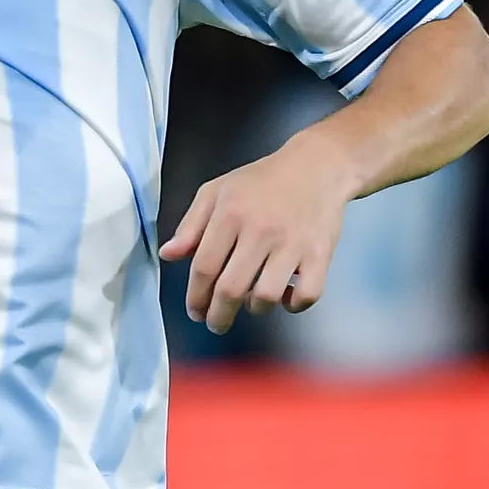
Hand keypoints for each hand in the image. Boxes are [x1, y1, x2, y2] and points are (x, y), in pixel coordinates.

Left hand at [159, 126, 361, 333]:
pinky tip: (285, 295)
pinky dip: (293, 304)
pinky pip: (306, 295)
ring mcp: (292, 243)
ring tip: (252, 302)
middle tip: (216, 323)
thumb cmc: (262, 181)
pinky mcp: (320, 253)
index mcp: (231, 213)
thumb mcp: (217, 191)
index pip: (204, 268)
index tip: (196, 311)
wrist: (317, 166)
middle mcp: (261, 229)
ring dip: (255, 309)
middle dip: (218, 316)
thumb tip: (168, 254)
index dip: (196, 297)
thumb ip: (190, 224)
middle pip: (230, 290)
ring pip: (266, 297)